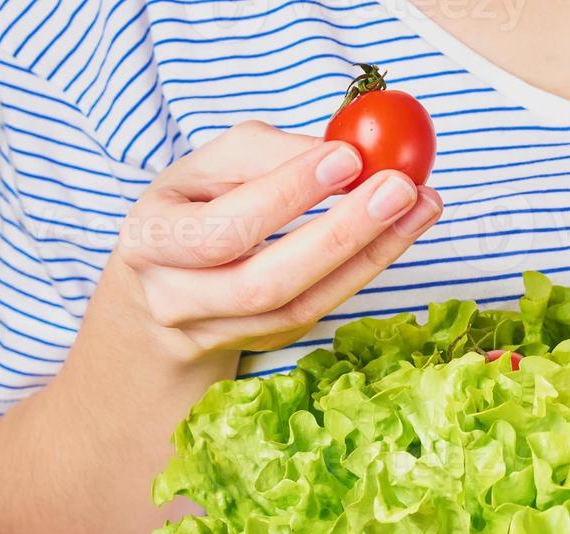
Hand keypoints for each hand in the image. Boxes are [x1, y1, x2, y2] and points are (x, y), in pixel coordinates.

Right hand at [103, 119, 442, 365]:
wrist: (159, 292)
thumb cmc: (191, 212)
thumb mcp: (208, 170)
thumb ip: (268, 156)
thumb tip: (345, 153)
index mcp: (150, 240)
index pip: (223, 226)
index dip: (287, 193)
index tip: (348, 157)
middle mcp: (176, 299)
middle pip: (264, 281)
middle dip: (339, 233)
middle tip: (399, 188)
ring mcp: (220, 333)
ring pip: (300, 305)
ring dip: (369, 254)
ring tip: (419, 206)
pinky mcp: (261, 344)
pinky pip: (319, 312)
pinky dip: (365, 269)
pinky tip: (402, 231)